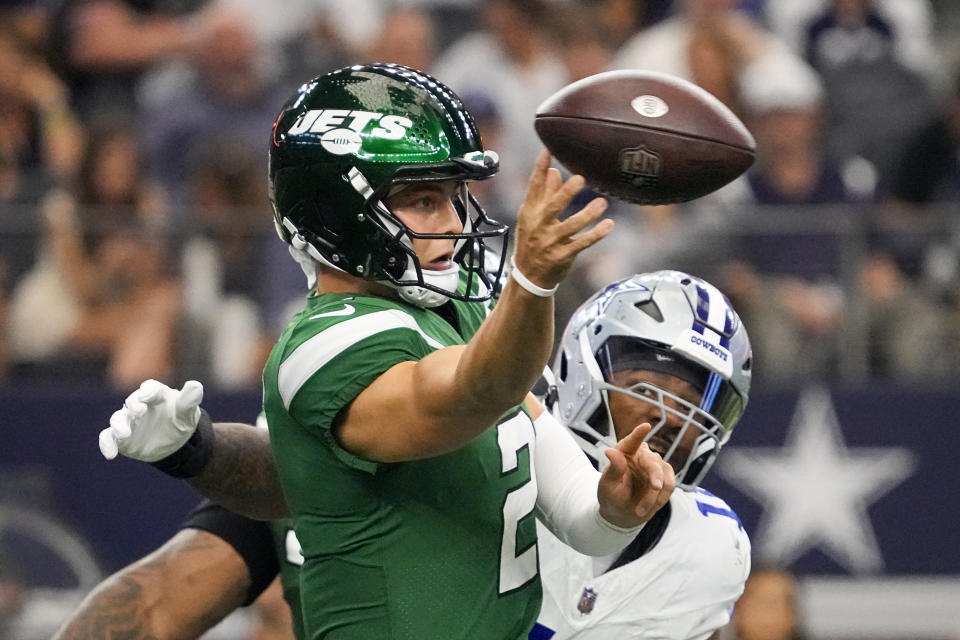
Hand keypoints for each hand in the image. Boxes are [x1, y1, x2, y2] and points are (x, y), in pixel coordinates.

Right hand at [99, 380, 202, 461]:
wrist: (177, 442)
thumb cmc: (181, 420)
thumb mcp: (188, 411)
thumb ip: (190, 399)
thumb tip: (195, 385)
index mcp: (156, 394)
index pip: (150, 388)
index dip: (149, 390)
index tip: (149, 395)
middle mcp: (139, 405)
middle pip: (132, 402)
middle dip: (133, 405)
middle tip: (139, 411)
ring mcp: (129, 420)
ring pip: (118, 419)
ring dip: (119, 425)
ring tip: (124, 434)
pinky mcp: (121, 437)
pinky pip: (108, 437)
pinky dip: (106, 444)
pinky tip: (110, 454)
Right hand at [511, 150, 611, 290]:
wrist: (528, 277)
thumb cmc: (532, 241)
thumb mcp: (532, 218)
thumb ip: (544, 194)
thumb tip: (553, 171)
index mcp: (529, 213)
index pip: (533, 189)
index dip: (538, 170)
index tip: (547, 152)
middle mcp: (538, 227)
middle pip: (552, 208)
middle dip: (565, 193)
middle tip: (580, 178)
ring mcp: (550, 243)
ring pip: (570, 227)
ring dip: (587, 215)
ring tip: (602, 203)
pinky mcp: (562, 256)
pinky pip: (581, 244)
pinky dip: (596, 234)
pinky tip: (609, 225)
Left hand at [597, 423, 674, 527]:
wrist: (622, 514)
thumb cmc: (611, 496)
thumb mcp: (607, 485)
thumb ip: (613, 469)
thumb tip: (610, 451)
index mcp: (624, 453)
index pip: (631, 442)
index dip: (638, 434)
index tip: (646, 426)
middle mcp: (641, 455)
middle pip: (653, 462)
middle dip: (656, 475)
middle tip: (655, 488)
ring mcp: (655, 465)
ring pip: (664, 477)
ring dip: (654, 496)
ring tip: (639, 510)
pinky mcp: (665, 476)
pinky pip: (670, 486)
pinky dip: (661, 499)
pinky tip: (649, 507)